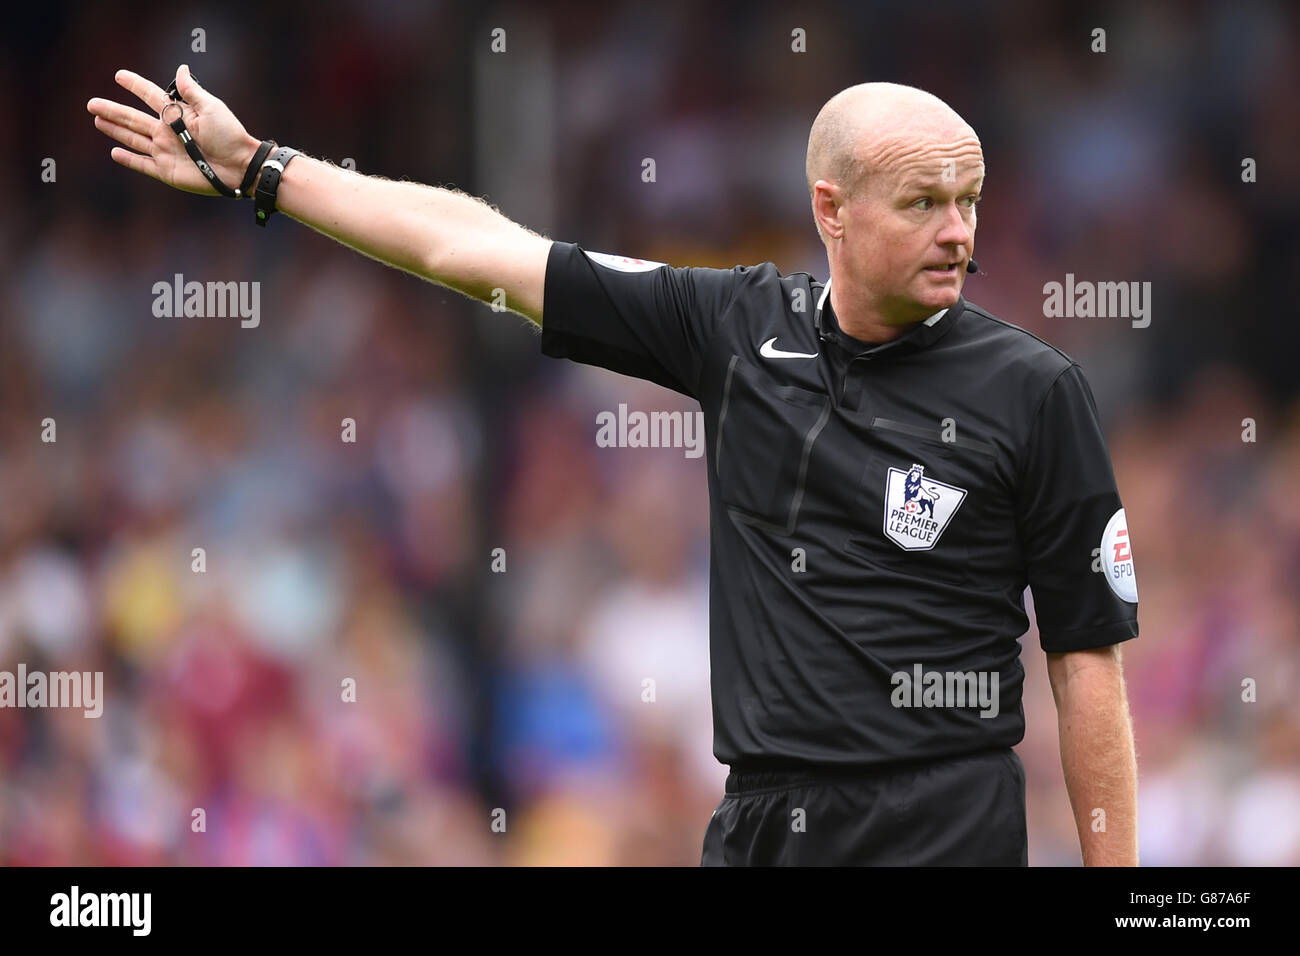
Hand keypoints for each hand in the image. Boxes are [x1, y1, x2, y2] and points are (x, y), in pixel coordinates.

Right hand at [87, 64, 260, 196]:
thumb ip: (192, 91)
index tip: (119, 75)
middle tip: (91, 103)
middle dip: (112, 110)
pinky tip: (114, 152)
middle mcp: (167, 132)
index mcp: (177, 114)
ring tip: (97, 120)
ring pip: (133, 138)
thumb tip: (181, 68)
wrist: (240, 166)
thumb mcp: (211, 108)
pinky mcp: (166, 171)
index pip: (150, 96)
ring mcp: (165, 151)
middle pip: (133, 118)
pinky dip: (128, 159)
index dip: (134, 85)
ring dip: (114, 130)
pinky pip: (142, 164)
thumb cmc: (229, 135)